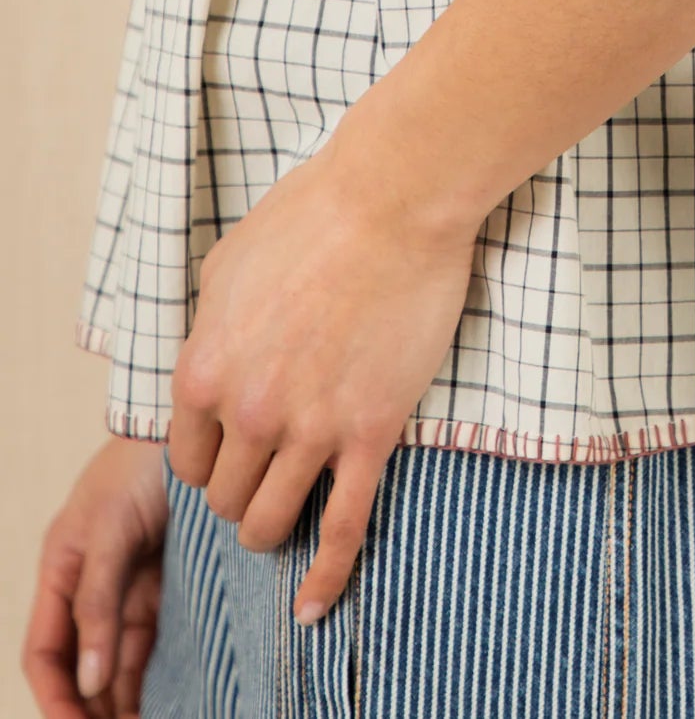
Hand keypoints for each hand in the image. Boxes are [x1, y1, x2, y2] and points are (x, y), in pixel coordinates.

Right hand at [22, 435, 166, 718]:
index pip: (46, 653)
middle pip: (80, 666)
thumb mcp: (109, 531)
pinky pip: (149, 644)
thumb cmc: (140, 467)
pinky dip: (150, 677)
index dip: (56, 698)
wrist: (193, 427)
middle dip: (90, 711)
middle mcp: (89, 587)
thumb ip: (98, 602)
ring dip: (121, 702)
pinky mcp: (164, 584)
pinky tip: (164, 705)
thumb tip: (90, 680)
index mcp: (60, 571)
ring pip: (115, 662)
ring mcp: (126, 587)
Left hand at [166, 135, 475, 624]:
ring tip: (288, 518)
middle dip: (242, 493)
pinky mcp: (371, 432)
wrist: (395, 198)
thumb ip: (210, 325)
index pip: (188, 459)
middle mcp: (250, 410)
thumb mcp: (229, 262)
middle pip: (226, 498)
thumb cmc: (315, 213)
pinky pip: (344, 529)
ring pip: (271, 523)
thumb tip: (212, 359)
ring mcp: (312, 427)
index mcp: (206, 369)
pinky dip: (326, 578)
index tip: (233, 453)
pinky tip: (313, 607)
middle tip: (268, 475)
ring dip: (273, 530)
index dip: (210, 461)